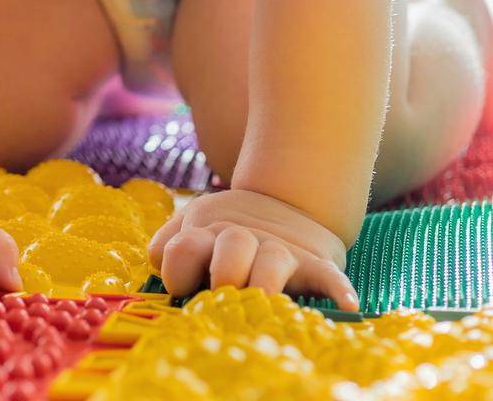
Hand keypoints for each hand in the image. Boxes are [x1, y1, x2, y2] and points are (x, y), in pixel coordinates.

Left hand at [147, 188, 358, 311]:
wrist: (288, 200)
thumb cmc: (229, 230)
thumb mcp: (195, 224)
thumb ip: (169, 243)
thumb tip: (157, 264)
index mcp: (208, 232)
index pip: (184, 248)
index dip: (179, 269)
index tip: (182, 287)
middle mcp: (243, 239)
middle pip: (231, 249)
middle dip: (225, 272)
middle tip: (225, 291)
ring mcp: (279, 250)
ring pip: (272, 262)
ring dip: (266, 281)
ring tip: (263, 298)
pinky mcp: (313, 263)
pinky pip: (328, 277)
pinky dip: (338, 290)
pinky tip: (347, 305)